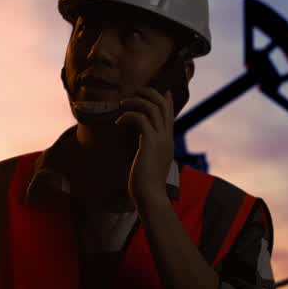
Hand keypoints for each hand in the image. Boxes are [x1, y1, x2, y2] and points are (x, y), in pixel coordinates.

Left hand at [114, 87, 173, 206]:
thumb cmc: (146, 185)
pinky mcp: (150, 143)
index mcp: (167, 141)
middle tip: (134, 92)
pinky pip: (140, 119)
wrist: (151, 197)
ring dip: (135, 102)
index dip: (164, 99)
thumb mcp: (149, 163)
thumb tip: (140, 148)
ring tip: (121, 105)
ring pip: (152, 108)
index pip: (169, 113)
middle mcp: (166, 137)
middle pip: (162, 104)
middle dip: (148, 93)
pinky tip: (118, 123)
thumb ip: (147, 152)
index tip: (158, 90)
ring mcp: (160, 139)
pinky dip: (127, 116)